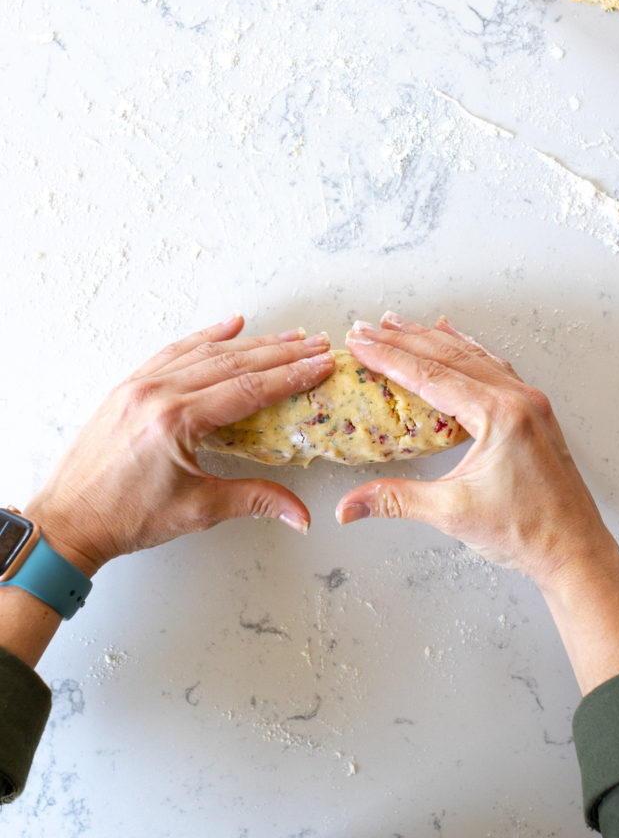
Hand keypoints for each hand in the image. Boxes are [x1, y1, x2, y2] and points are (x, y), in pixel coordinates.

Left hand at [24, 315, 334, 575]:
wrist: (68, 521)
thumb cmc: (125, 518)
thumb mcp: (198, 510)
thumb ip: (254, 500)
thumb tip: (300, 514)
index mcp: (176, 421)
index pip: (249, 389)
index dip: (291, 376)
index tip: (321, 364)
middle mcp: (158, 393)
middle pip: (234, 364)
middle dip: (281, 354)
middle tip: (316, 345)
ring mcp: (141, 385)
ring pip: (206, 353)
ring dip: (252, 343)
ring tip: (288, 337)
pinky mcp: (129, 386)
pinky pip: (174, 352)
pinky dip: (205, 338)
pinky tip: (230, 326)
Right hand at [336, 311, 613, 589]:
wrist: (575, 550)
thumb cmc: (526, 532)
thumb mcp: (451, 513)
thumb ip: (395, 501)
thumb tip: (348, 506)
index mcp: (499, 415)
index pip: (430, 376)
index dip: (389, 357)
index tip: (360, 343)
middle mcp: (517, 398)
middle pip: (448, 357)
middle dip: (403, 340)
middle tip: (367, 328)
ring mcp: (529, 401)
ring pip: (472, 356)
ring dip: (432, 339)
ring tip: (398, 324)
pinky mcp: (534, 412)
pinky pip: (494, 367)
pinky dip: (466, 350)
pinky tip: (452, 338)